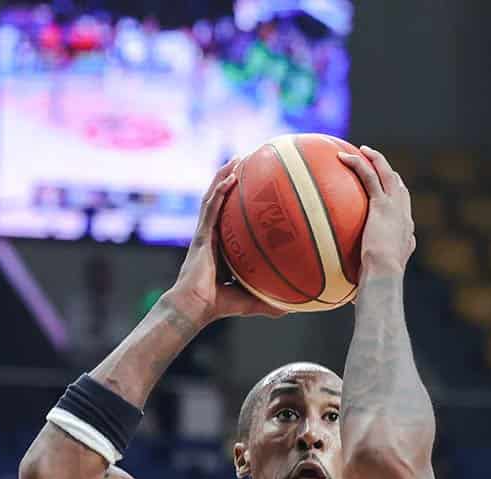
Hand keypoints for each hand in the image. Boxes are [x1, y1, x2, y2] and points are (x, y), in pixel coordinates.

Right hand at [168, 161, 286, 322]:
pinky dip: (219, 191)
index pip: (229, 218)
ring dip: (223, 176)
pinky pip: (211, 207)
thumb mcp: (251, 300)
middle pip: (220, 201)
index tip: (253, 188)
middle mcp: (212, 235)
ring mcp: (205, 233)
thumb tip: (295, 307)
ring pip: (213, 197)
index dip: (239, 201)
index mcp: (221, 246)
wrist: (195, 307)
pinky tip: (229, 177)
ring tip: (236, 159)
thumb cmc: (218, 306)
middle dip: (230, 180)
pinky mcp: (201, 235)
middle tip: (245, 163)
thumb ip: (271, 301)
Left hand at [335, 145, 413, 274]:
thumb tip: (354, 297)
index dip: (396, 198)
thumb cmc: (378, 284)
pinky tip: (342, 157)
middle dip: (389, 172)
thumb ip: (367, 279)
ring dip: (376, 159)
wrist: (385, 274)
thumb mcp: (375, 280)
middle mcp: (404, 217)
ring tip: (363, 150)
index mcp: (405, 234)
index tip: (386, 193)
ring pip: (388, 175)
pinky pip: (369, 176)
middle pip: (399, 186)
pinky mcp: (382, 204)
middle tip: (376, 163)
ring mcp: (395, 208)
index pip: (403, 210)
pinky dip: (358, 163)